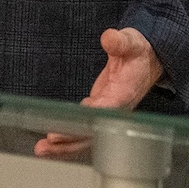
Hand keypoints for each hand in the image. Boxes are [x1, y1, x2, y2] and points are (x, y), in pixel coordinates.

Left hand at [34, 27, 162, 159]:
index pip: (104, 111)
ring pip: (87, 134)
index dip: (86, 120)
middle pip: (94, 132)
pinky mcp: (100, 109)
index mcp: (124, 94)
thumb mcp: (132, 42)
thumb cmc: (138, 52)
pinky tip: (52, 141)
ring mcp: (107, 112)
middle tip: (47, 145)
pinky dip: (68, 134)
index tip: (71, 125)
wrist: (147, 59)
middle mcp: (116, 109)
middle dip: (70, 141)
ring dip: (65, 143)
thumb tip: (109, 38)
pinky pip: (84, 126)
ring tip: (42, 149)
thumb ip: (120, 41)